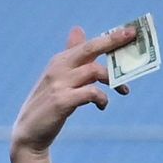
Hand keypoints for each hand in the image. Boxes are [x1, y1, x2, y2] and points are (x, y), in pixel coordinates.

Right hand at [9, 26, 138, 162]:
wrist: (30, 133)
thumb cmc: (48, 104)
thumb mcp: (59, 77)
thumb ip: (71, 55)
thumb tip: (78, 29)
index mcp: (60, 61)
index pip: (88, 44)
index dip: (110, 36)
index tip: (131, 30)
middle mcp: (58, 68)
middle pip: (90, 48)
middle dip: (113, 41)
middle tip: (132, 38)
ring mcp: (59, 84)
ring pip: (94, 71)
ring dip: (113, 80)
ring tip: (123, 91)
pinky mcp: (61, 101)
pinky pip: (90, 93)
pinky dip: (102, 98)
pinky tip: (103, 106)